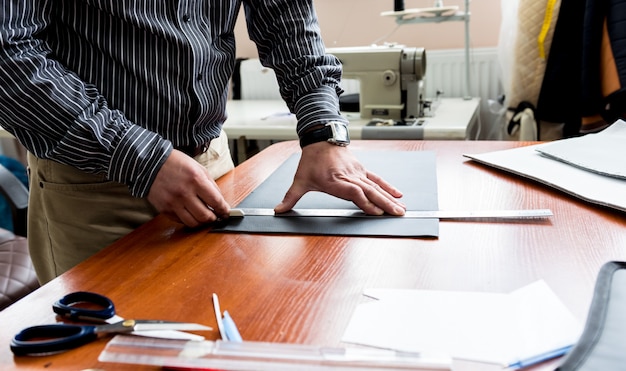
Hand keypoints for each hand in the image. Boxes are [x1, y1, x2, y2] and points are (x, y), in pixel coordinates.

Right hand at [147, 150, 230, 226]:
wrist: (150, 163)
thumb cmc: (176, 163)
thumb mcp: (198, 168)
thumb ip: (211, 185)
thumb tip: (220, 201)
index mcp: (196, 179)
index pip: (216, 201)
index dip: (224, 210)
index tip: (226, 212)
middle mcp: (184, 192)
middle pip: (205, 216)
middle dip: (214, 218)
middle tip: (215, 216)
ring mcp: (173, 202)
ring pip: (193, 223)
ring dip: (201, 222)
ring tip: (203, 217)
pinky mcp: (164, 208)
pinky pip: (180, 221)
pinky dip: (188, 219)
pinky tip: (190, 213)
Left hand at [274, 142, 405, 214]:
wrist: (321, 138)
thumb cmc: (311, 160)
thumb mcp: (300, 179)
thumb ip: (290, 198)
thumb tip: (278, 211)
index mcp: (335, 181)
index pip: (353, 192)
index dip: (365, 202)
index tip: (376, 213)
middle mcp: (349, 176)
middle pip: (370, 191)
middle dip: (384, 204)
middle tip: (397, 214)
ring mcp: (357, 172)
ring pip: (376, 186)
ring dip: (389, 198)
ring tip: (401, 209)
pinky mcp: (362, 169)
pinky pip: (377, 178)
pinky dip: (388, 186)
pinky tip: (398, 194)